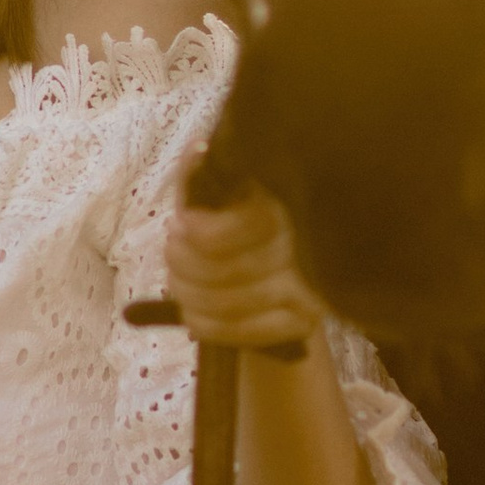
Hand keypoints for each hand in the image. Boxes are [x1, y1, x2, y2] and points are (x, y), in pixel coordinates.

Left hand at [161, 170, 328, 353]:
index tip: (179, 224)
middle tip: (171, 252)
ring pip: (236, 304)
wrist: (273, 271)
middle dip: (186, 265)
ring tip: (178, 282)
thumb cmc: (237, 219)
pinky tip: (194, 314)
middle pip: (237, 269)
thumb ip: (204, 170)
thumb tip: (198, 151)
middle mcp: (311, 243)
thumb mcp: (218, 189)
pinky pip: (248, 332)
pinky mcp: (305, 321)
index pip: (255, 225)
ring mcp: (313, 287)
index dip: (207, 233)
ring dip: (190, 296)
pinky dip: (210, 326)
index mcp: (291, 199)